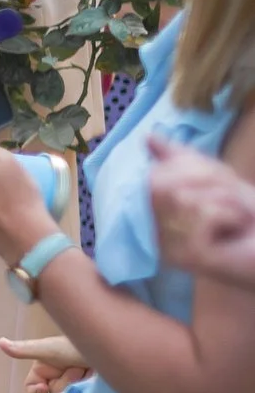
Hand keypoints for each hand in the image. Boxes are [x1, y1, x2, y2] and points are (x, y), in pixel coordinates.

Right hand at [1, 334, 89, 392]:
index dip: (37, 389)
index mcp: (50, 366)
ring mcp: (80, 384)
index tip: (42, 389)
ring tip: (92, 374)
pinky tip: (97, 384)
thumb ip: (25, 349)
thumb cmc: (82, 344)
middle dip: (63, 385)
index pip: (35, 386)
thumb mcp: (51, 348)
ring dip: (78, 387)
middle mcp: (63, 375)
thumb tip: (0, 342)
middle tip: (78, 371)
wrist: (118, 347)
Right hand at [150, 134, 254, 289]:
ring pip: (185, 198)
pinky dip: (231, 215)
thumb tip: (148, 137)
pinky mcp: (187, 255)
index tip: (217, 182)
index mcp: (153, 215)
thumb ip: (179, 159)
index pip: (153, 176)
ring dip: (224, 200)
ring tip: (234, 217)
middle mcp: (152, 234)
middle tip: (229, 200)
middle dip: (206, 181)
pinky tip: (235, 230)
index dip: (189, 169)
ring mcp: (167, 247)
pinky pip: (204, 214)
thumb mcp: (211, 179)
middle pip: (162, 185)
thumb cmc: (245, 215)